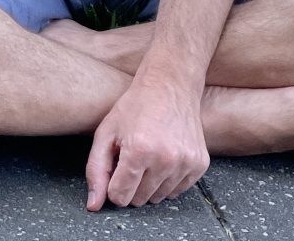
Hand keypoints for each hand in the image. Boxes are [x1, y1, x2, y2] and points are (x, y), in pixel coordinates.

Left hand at [85, 79, 209, 210]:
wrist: (170, 85)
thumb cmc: (134, 108)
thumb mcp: (105, 134)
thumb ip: (96, 171)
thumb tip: (93, 206)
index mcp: (139, 152)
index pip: (119, 197)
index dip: (113, 185)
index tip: (117, 167)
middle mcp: (166, 160)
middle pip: (139, 200)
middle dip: (130, 184)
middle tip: (132, 158)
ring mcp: (186, 163)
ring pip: (158, 198)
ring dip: (149, 184)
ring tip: (149, 156)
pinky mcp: (200, 164)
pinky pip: (177, 191)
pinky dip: (168, 181)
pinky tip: (164, 157)